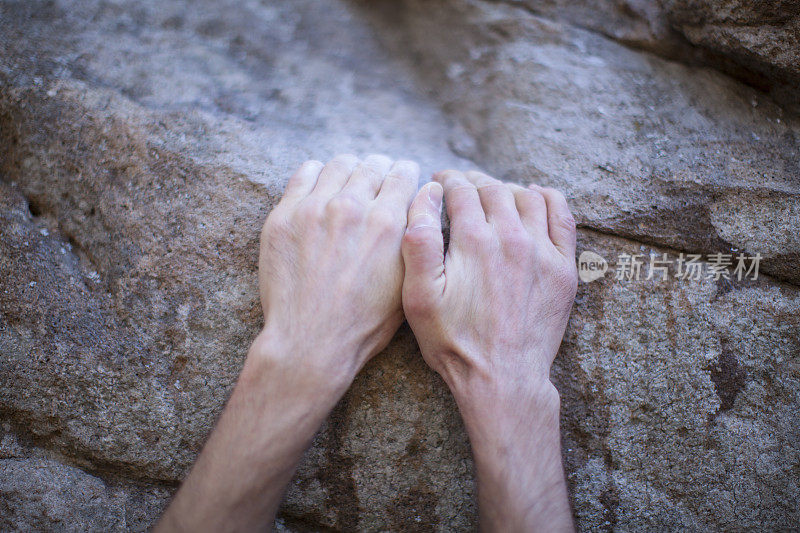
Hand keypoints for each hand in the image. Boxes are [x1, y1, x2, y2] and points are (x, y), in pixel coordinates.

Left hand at [256, 154, 419, 385]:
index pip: (403, 174)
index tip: (402, 179)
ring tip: (349, 181)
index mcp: (389, 223)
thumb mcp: (407, 284)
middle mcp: (353, 207)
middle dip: (379, 170)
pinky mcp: (285, 216)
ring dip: (350, 169)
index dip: (405, 175)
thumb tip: (420, 213)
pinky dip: (317, 174)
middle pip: (372, 165)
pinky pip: (305, 174)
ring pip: (339, 165)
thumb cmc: (362, 323)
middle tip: (377, 181)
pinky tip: (321, 185)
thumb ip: (415, 242)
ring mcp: (315, 209)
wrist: (310, 342)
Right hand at [401, 170, 576, 391]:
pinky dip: (549, 198)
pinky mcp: (564, 268)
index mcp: (473, 241)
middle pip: (493, 189)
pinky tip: (536, 196)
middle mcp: (512, 238)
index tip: (439, 181)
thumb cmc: (455, 342)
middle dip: (473, 181)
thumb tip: (423, 195)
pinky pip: (563, 217)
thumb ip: (418, 243)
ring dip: (506, 188)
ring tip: (493, 194)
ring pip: (527, 197)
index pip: (461, 190)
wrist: (503, 379)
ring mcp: (542, 251)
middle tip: (461, 186)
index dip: (446, 180)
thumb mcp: (419, 298)